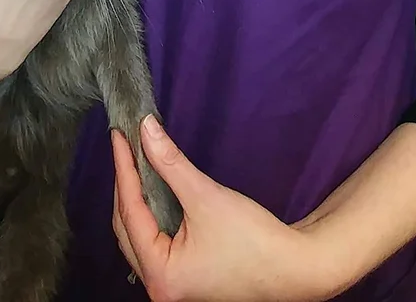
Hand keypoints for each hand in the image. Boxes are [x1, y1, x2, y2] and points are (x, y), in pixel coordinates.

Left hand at [111, 116, 342, 301]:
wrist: (296, 269)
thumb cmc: (253, 240)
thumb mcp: (206, 197)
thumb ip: (170, 163)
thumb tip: (145, 129)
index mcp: (160, 274)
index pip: (130, 213)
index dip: (124, 170)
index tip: (119, 136)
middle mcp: (159, 286)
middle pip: (127, 228)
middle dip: (126, 185)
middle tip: (125, 146)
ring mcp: (171, 285)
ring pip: (139, 236)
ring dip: (136, 199)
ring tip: (135, 162)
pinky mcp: (185, 277)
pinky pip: (155, 241)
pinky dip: (152, 213)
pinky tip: (154, 190)